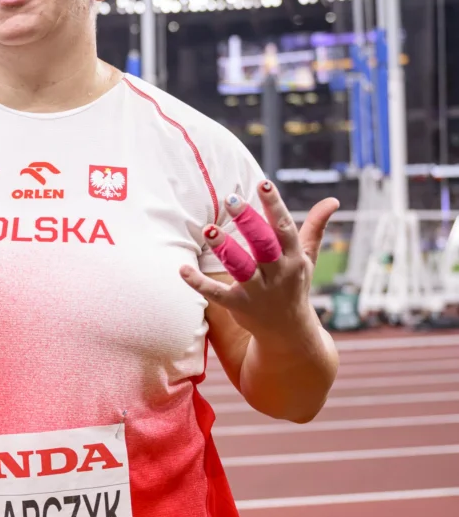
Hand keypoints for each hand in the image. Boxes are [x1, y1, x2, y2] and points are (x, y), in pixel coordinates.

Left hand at [179, 180, 339, 340]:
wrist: (289, 333)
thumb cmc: (295, 286)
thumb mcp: (308, 258)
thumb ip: (315, 228)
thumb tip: (334, 200)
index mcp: (294, 258)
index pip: (284, 228)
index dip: (275, 206)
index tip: (263, 184)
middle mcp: (278, 273)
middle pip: (263, 245)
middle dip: (248, 222)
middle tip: (231, 199)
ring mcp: (258, 291)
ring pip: (240, 267)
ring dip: (224, 248)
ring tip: (207, 228)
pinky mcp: (238, 306)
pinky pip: (216, 294)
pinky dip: (199, 283)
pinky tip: (182, 269)